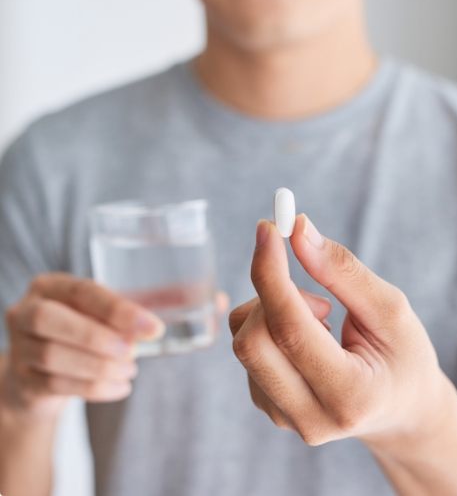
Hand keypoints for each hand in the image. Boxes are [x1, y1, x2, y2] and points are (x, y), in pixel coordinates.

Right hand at [2, 273, 227, 420]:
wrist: (43, 368)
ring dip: (99, 367)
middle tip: (135, 353)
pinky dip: (93, 388)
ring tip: (131, 371)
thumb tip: (218, 299)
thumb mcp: (115, 310)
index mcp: (53, 285)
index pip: (82, 291)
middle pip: (52, 321)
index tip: (153, 328)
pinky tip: (120, 387)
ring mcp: (18, 346)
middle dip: (99, 338)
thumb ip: (160, 302)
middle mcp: (28, 310)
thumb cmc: (91, 329)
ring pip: (53, 357)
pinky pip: (55, 385)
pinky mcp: (22, 381)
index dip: (117, 310)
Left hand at [230, 214, 453, 449]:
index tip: (268, 228)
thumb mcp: (391, 309)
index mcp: (350, 395)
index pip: (290, 330)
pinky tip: (309, 340)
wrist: (402, 411)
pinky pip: (248, 351)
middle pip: (252, 341)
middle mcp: (310, 417)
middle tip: (318, 293)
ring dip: (275, 311)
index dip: (271, 273)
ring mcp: (285, 418)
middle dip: (273, 294)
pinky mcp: (269, 408)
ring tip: (324, 321)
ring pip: (244, 342)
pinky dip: (271, 327)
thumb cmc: (404, 357)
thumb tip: (298, 231)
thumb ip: (343, 271)